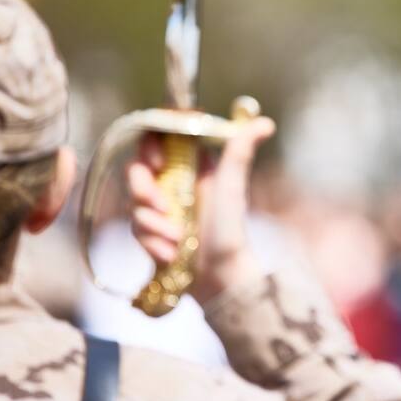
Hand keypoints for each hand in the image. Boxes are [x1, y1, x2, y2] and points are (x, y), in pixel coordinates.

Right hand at [127, 116, 276, 303]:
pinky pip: (137, 230)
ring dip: (153, 225)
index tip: (159, 162)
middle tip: (162, 207)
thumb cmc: (231, 229)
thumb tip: (266, 122)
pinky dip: (152, 244)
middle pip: (136, 171)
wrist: (221, 278)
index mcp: (191, 166)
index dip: (150, 146)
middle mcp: (173, 184)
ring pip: (134, 204)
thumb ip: (239, 151)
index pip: (157, 141)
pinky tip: (170, 255)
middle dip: (142, 190)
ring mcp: (160, 210)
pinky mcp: (151, 234)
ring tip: (177, 240)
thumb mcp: (232, 186)